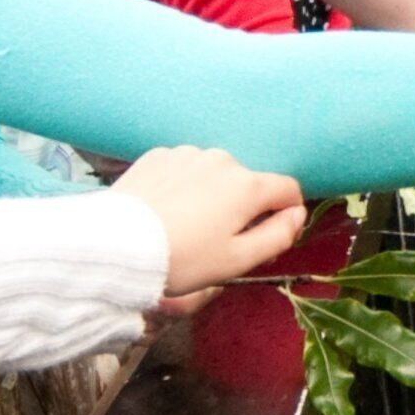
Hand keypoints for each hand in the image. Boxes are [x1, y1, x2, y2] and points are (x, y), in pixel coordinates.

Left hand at [115, 145, 308, 291]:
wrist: (116, 246)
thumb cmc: (183, 259)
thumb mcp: (238, 261)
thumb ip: (278, 236)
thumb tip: (298, 214)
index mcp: (247, 185)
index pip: (288, 189)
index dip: (286, 214)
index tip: (267, 237)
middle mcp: (222, 159)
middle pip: (248, 183)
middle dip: (243, 207)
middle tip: (217, 240)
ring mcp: (187, 153)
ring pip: (215, 175)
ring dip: (212, 195)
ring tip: (186, 225)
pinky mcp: (158, 155)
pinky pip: (184, 169)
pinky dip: (183, 186)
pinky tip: (165, 210)